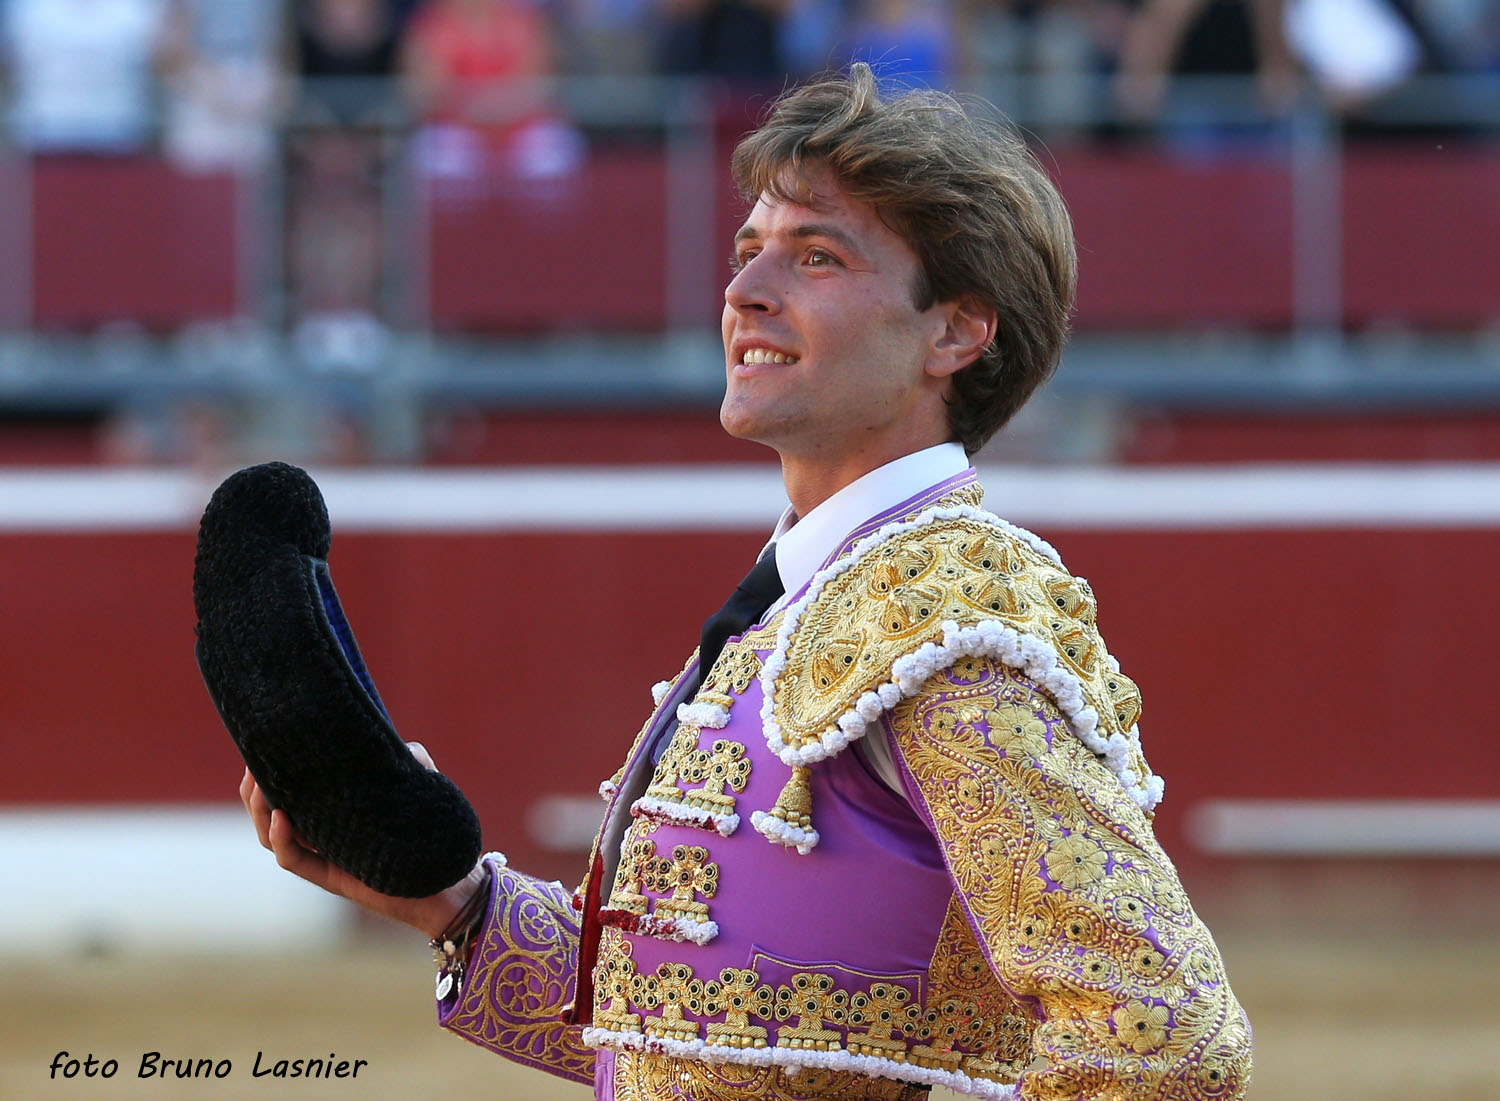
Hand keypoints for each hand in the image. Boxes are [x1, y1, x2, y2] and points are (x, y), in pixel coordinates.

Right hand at [239, 742, 485, 938]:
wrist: (454, 884)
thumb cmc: (434, 832)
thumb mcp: (421, 782)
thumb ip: (405, 756)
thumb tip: (384, 737)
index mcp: (333, 813)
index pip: (288, 792)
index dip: (268, 772)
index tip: (262, 746)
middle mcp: (323, 836)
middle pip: (268, 814)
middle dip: (253, 789)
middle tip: (253, 764)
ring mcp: (325, 858)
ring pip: (273, 837)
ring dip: (260, 810)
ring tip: (259, 786)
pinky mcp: (334, 879)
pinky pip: (295, 861)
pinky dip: (282, 840)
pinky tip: (280, 818)